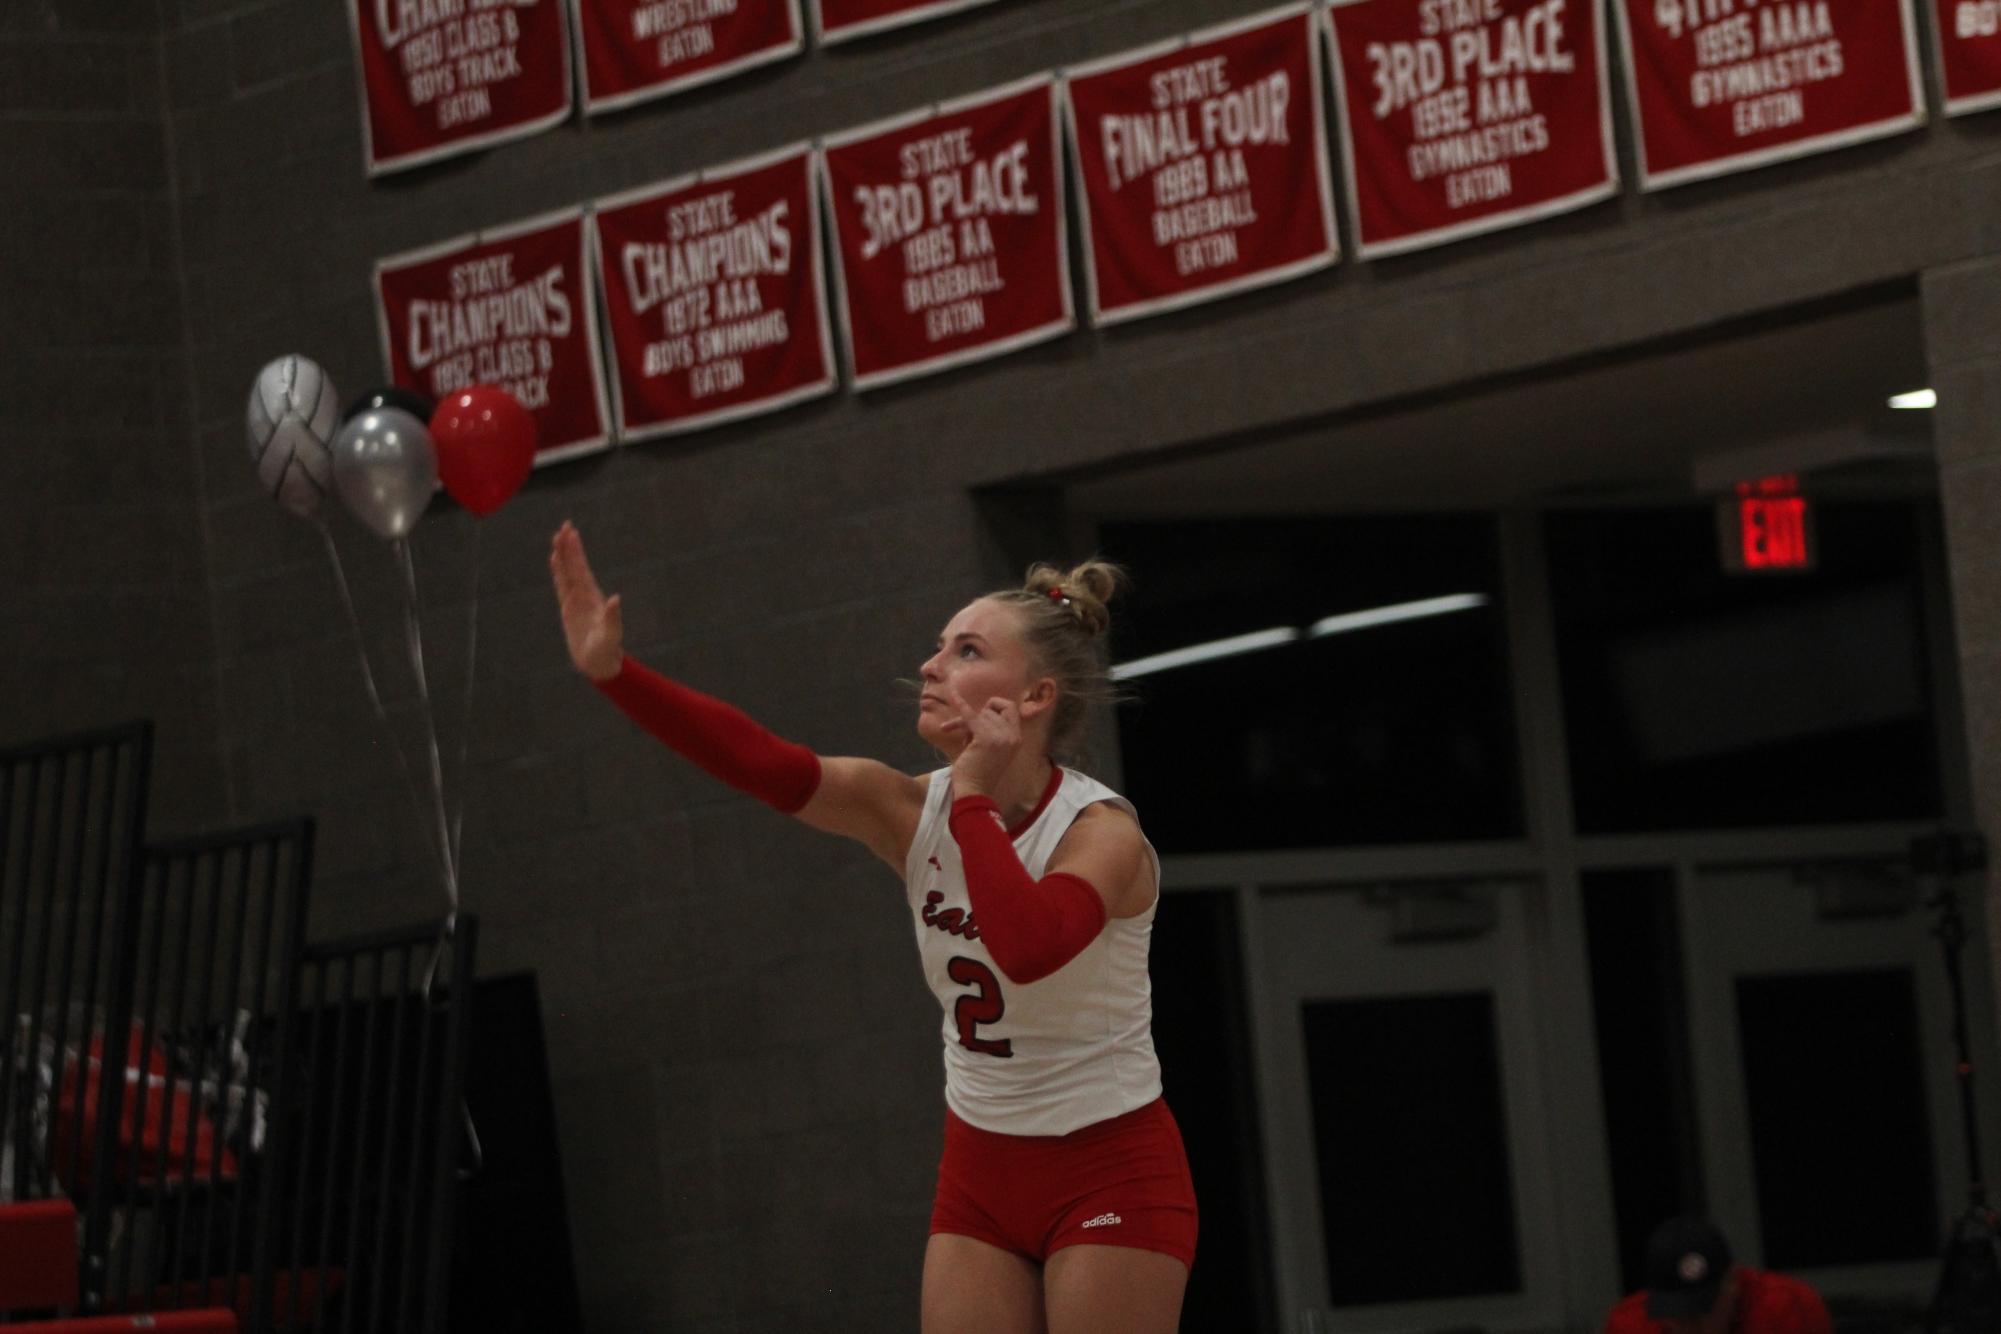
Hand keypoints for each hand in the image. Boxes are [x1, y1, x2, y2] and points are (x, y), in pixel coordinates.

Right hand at [549, 520, 623, 680]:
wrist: (600, 663)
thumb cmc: (607, 651)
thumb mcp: (611, 635)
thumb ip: (613, 617)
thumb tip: (616, 599)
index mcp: (593, 598)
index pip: (581, 569)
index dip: (576, 552)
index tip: (571, 533)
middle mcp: (585, 595)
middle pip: (575, 566)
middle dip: (570, 546)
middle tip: (565, 525)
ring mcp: (577, 600)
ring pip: (567, 572)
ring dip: (563, 555)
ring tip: (558, 537)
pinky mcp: (569, 608)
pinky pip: (562, 585)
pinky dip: (558, 572)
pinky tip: (555, 560)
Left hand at [947, 687, 1021, 799]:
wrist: (974, 792)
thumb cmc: (979, 773)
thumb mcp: (991, 748)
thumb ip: (990, 730)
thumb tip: (977, 713)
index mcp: (1017, 738)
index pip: (1011, 708)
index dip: (996, 707)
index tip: (983, 718)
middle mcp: (1012, 735)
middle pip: (995, 707)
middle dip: (980, 715)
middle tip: (972, 732)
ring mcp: (1000, 736)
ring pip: (980, 713)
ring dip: (967, 725)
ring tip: (965, 743)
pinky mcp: (985, 737)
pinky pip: (969, 714)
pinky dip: (959, 703)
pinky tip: (952, 693)